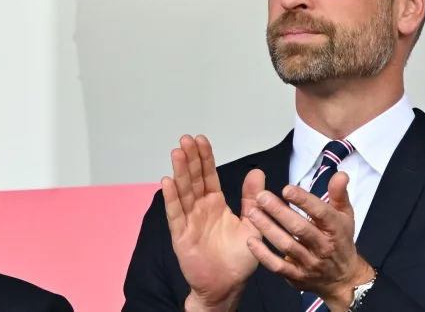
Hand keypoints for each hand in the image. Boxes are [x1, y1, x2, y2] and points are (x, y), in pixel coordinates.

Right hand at [162, 135, 264, 309]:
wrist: (228, 286)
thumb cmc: (239, 259)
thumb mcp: (253, 224)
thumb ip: (252, 199)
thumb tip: (257, 173)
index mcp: (216, 205)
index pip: (209, 176)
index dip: (204, 158)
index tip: (201, 139)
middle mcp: (200, 210)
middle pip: (193, 179)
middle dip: (190, 159)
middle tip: (186, 139)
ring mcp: (189, 221)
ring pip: (183, 192)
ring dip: (179, 172)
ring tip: (177, 152)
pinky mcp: (182, 236)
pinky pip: (176, 214)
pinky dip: (171, 198)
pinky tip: (167, 181)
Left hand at [245, 172, 374, 311]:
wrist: (342, 278)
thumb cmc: (340, 240)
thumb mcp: (345, 215)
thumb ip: (339, 194)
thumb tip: (340, 174)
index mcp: (335, 229)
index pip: (320, 213)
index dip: (303, 200)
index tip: (286, 189)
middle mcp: (323, 246)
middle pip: (300, 228)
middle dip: (279, 212)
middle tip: (261, 197)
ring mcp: (309, 263)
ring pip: (287, 245)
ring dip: (268, 229)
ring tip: (252, 212)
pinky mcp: (296, 277)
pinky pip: (278, 266)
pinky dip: (263, 255)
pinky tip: (250, 240)